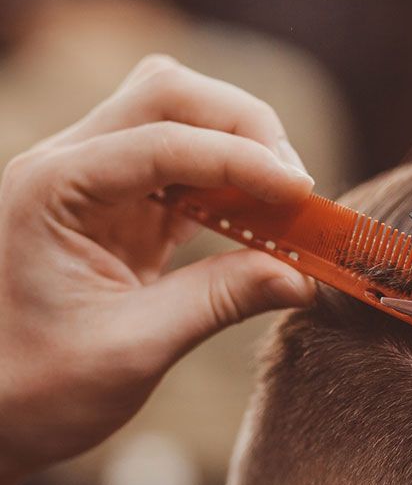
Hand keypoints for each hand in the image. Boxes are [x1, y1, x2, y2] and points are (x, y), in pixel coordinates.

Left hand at [0, 55, 315, 484]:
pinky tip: (255, 216)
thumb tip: (302, 277)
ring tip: (282, 200)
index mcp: (57, 190)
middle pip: (170, 96)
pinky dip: (228, 182)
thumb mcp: (134, 349)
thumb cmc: (37, 388)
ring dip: (239, 149)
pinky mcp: (120, 206)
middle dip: (244, 129)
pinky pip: (183, 167)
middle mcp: (72, 167)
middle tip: (294, 187)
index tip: (301, 194)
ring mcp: (96, 181)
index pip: (163, 141)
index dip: (243, 161)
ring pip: (179, 119)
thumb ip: (220, 301)